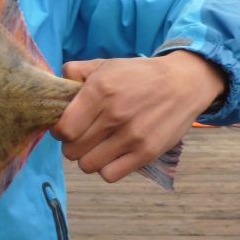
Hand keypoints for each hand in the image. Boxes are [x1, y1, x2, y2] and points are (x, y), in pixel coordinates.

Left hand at [51, 51, 226, 182]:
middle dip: (71, 144)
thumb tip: (56, 82)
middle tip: (82, 135)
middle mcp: (114, 115)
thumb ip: (76, 71)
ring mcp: (131, 136)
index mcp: (100, 90)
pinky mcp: (146, 153)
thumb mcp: (106, 64)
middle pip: (72, 150)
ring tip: (96, 145)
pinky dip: (106, 168)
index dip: (59, 130)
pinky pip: (110, 175)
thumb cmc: (139, 75)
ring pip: (87, 165)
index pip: (63, 129)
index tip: (66, 126)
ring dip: (87, 157)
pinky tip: (111, 154)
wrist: (183, 83)